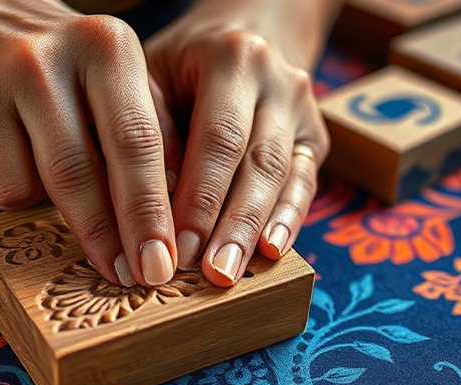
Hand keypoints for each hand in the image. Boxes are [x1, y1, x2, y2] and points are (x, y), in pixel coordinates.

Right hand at [0, 0, 175, 285]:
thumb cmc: (54, 66)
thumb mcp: (108, 79)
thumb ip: (148, 131)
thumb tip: (182, 215)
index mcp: (110, 47)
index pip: (142, 141)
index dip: (156, 210)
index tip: (168, 262)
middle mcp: (62, 54)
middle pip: (96, 168)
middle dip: (122, 233)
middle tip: (139, 279)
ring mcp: (8, 78)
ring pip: (48, 186)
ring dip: (76, 228)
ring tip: (98, 249)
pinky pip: (6, 187)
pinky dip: (23, 199)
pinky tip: (24, 175)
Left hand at [144, 1, 331, 286]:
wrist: (243, 32)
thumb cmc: (181, 66)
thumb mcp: (154, 77)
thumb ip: (151, 133)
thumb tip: (146, 209)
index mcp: (231, 58)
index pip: (216, 137)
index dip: (197, 197)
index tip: (173, 247)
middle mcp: (276, 80)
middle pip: (256, 161)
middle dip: (229, 224)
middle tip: (208, 275)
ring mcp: (302, 108)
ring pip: (282, 176)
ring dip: (254, 230)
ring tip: (230, 275)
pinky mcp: (314, 137)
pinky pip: (304, 183)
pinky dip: (289, 219)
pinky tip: (273, 252)